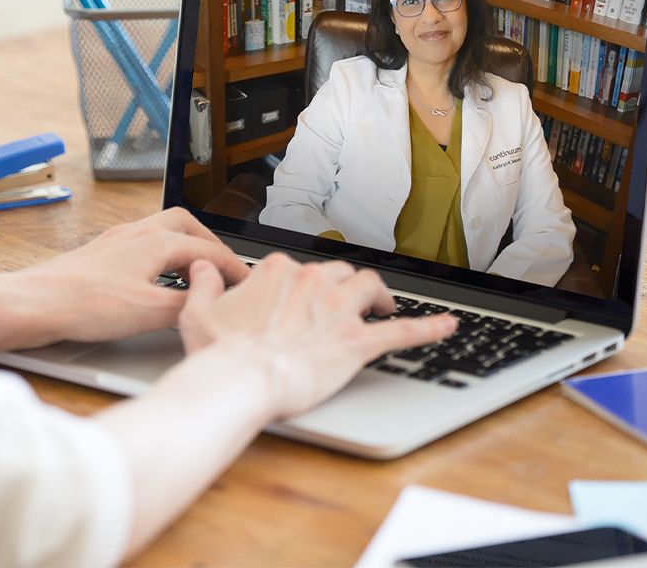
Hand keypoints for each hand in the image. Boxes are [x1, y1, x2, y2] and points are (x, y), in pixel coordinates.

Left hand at [0, 207, 250, 352]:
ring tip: (195, 270)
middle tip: (225, 268)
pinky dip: (162, 253)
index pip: (209, 252)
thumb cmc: (85, 305)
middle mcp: (138, 233)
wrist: (35, 303)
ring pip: (164, 229)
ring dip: (186, 245)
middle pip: (188, 225)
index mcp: (156, 242)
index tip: (248, 283)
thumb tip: (209, 304)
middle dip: (212, 245)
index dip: (234, 268)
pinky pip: (144, 241)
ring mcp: (118, 239)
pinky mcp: (102, 252)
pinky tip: (157, 275)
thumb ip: (186, 306)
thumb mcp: (149, 312)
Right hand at [178, 253, 457, 419]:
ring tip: (382, 305)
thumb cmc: (219, 353)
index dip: (306, 282)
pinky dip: (428, 328)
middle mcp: (313, 281)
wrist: (240, 379)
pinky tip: (448, 326)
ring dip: (378, 294)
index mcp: (279, 272)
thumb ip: (203, 284)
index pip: (301, 268)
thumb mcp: (198, 313)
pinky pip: (402, 331)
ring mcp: (338, 309)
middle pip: (339, 273)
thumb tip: (202, 266)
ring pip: (369, 286)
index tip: (304, 296)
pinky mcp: (357, 341)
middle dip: (345, 285)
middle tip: (348, 301)